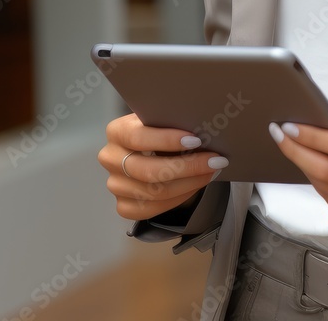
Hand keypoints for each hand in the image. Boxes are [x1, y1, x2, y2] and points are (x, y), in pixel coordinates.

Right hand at [98, 113, 228, 220]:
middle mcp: (111, 158)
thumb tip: (204, 126)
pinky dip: (179, 197)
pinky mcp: (123, 205)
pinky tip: (196, 184)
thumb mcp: (163, 117)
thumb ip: (173, 120)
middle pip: (149, 170)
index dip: (167, 140)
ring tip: (212, 172)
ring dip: (189, 183)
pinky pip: (152, 208)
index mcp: (117, 131)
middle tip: (216, 160)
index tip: (196, 140)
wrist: (149, 147)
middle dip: (188, 167)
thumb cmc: (161, 128)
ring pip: (154, 192)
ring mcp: (115, 185)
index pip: (138, 137)